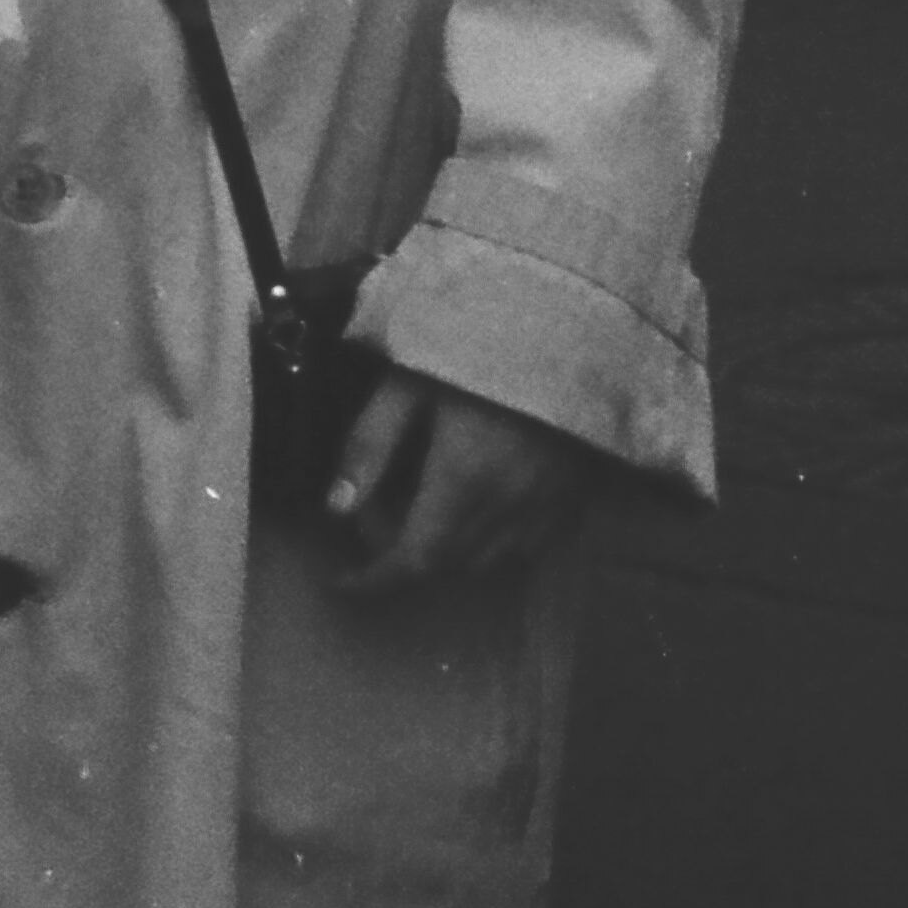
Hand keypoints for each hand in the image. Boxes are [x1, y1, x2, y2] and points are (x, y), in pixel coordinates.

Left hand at [325, 370, 589, 590]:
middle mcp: (506, 508)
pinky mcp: (571, 497)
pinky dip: (491, 543)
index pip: (413, 558)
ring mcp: (544, 507)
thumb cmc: (481, 345)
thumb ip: (371, 442)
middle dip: (403, 554)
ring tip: (421, 509)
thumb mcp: (411, 381)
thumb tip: (335, 507)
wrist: (569, 327)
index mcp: (463, 480)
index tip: (342, 580)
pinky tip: (476, 507)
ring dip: (446, 551)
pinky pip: (525, 546)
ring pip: (485, 561)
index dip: (375, 578)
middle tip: (377, 513)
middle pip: (446, 562)